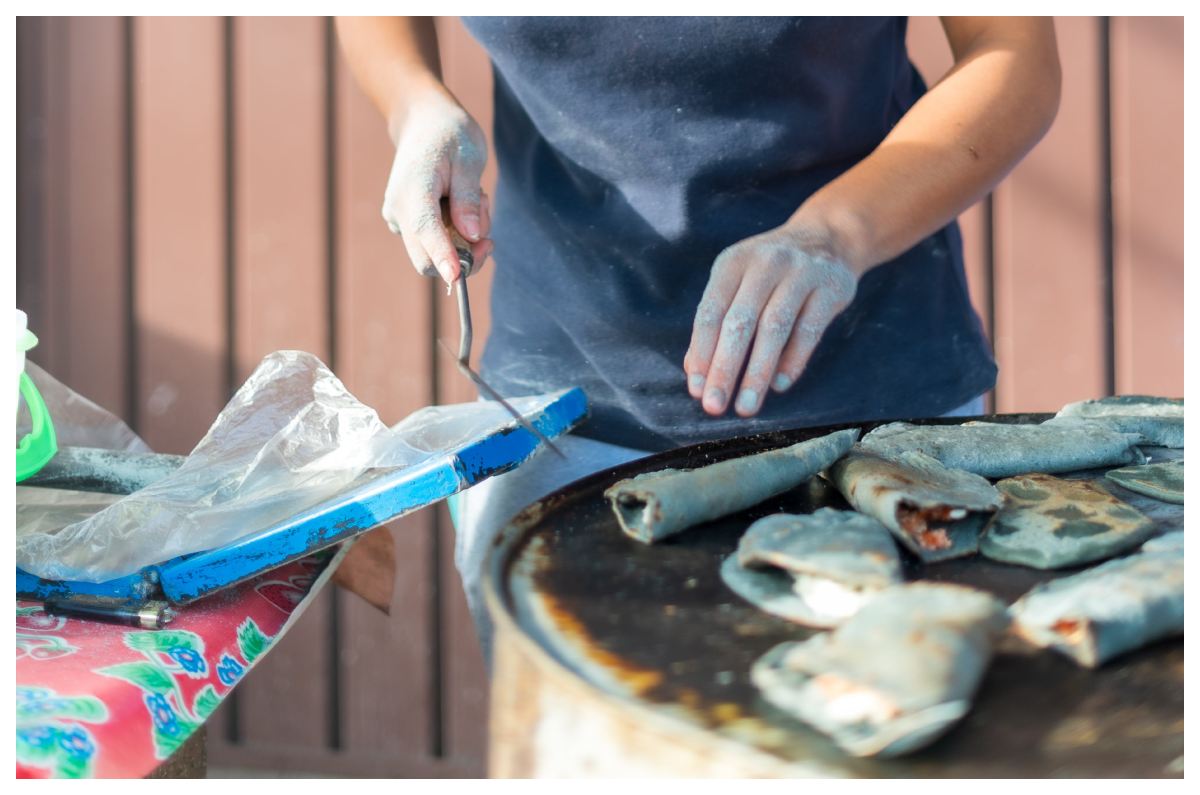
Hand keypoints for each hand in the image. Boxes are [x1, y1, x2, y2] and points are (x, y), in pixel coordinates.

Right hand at [383, 90, 492, 284]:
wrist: (424, 123)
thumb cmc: (449, 135)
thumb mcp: (469, 159)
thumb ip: (468, 198)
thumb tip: (471, 236)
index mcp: (413, 188)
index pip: (426, 230)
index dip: (444, 257)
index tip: (457, 277)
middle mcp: (399, 209)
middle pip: (426, 258)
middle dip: (464, 256)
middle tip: (488, 235)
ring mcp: (399, 219)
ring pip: (435, 255)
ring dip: (463, 242)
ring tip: (474, 201)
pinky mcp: (407, 225)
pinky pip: (435, 246)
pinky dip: (455, 237)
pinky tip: (461, 206)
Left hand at [683, 225, 858, 417]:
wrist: (828, 237)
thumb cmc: (770, 272)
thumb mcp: (738, 282)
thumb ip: (717, 322)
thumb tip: (694, 372)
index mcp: (733, 262)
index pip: (710, 312)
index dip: (702, 353)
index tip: (696, 390)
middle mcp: (765, 263)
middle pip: (740, 322)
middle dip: (724, 368)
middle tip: (714, 406)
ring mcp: (801, 273)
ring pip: (774, 327)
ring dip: (757, 372)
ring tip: (746, 406)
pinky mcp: (831, 286)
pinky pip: (809, 329)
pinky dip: (793, 360)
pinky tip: (779, 386)